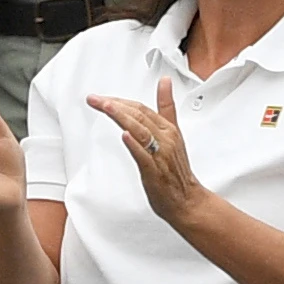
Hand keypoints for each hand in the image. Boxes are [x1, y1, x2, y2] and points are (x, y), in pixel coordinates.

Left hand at [87, 80, 209, 231]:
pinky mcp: (155, 172)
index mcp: (168, 129)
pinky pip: (144, 156)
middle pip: (139, 116)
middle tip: (95, 100)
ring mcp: (160, 155)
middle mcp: (165, 139)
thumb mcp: (174, 133)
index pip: (141, 108)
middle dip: (115, 105)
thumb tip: (165, 82)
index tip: (103, 97)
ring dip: (122, 117)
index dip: (121, 100)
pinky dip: (135, 145)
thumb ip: (167, 107)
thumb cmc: (177, 171)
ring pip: (140, 131)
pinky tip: (125, 136)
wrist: (187, 200)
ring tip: (106, 107)